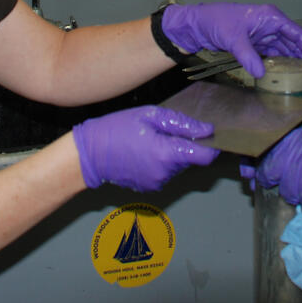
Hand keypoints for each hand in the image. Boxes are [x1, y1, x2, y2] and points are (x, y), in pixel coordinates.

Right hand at [72, 106, 219, 190]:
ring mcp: (157, 183)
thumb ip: (181, 123)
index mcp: (166, 154)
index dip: (211, 145)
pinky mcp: (149, 187)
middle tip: (164, 130)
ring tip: (150, 140)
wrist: (90, 154)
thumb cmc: (116, 130)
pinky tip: (144, 152)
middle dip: (185, 144)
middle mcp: (165, 173)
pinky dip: (161, 162)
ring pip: (178, 165)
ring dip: (172, 153)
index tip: (209, 135)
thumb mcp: (149, 115)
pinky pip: (165, 173)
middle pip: (191, 159)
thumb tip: (206, 129)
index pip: (205, 156)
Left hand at [161, 3, 301, 78]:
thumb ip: (248, 56)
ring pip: (283, 51)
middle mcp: (270, 25)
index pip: (297, 34)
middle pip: (293, 44)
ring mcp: (262, 35)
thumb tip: (260, 73)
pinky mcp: (255, 44)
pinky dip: (278, 65)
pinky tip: (284, 76)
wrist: (198, 24)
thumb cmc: (216, 21)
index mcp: (270, 17)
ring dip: (293, 64)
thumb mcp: (233, 38)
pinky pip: (271, 56)